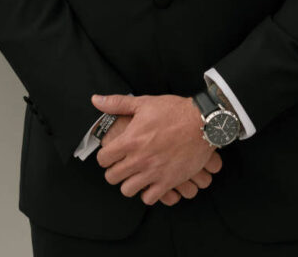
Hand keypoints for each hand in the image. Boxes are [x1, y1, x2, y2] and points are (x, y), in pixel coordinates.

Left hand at [93, 93, 222, 204]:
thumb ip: (117, 103)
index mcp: (130, 140)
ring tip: (135, 174)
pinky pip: (149, 198)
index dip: (105, 156)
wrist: (201, 123)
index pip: (103, 159)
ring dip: (129, 183)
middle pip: (112, 177)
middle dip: (114, 171)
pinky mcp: (168, 182)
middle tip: (123, 164)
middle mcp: (139, 159)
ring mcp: (153, 172)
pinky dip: (148, 193)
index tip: (112, 154)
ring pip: (127, 190)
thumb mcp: (144, 103)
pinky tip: (151, 182)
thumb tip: (96, 100)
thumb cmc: (173, 111)